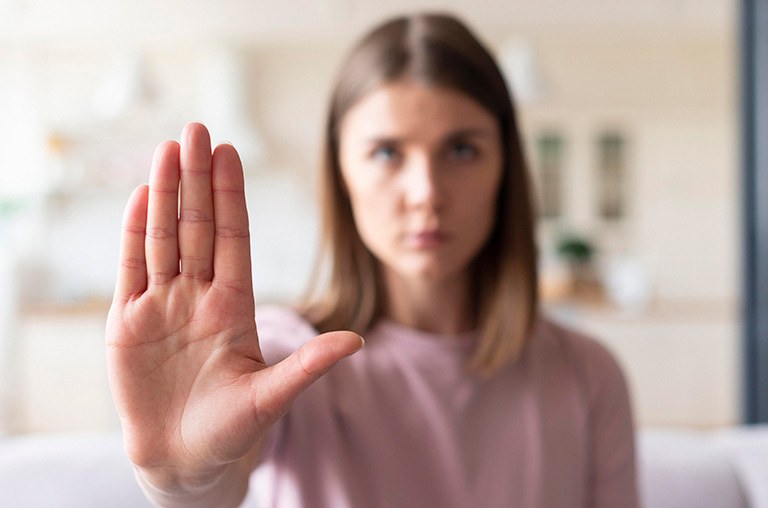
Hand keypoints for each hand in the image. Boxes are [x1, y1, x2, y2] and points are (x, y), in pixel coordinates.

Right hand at [106, 123, 361, 493]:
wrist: (184, 460)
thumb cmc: (231, 431)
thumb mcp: (271, 398)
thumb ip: (308, 366)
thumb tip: (358, 342)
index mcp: (234, 305)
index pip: (233, 238)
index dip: (231, 195)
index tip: (231, 153)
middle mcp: (199, 296)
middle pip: (197, 226)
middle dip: (196, 179)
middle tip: (197, 129)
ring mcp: (162, 305)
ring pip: (163, 237)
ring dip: (165, 194)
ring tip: (167, 149)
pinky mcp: (127, 322)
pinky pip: (131, 268)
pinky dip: (133, 232)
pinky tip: (140, 196)